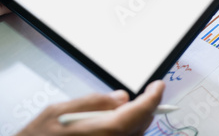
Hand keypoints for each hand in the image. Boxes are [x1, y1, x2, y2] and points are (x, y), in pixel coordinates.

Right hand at [16, 80, 164, 135]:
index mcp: (104, 132)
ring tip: (124, 109)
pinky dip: (125, 132)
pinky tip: (113, 125)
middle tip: (143, 93)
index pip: (141, 111)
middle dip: (145, 107)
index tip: (158, 86)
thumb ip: (95, 102)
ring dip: (135, 121)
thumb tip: (121, 97)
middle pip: (141, 125)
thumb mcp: (60, 111)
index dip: (154, 97)